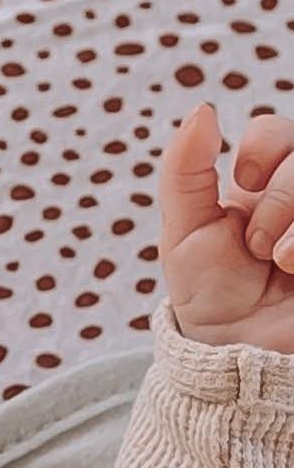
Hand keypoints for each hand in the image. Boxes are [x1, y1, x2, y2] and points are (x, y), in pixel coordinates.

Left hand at [158, 104, 293, 355]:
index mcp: (265, 185)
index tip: (243, 186)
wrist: (238, 358)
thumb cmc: (211, 299)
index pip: (277, 129)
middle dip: (283, 195)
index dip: (263, 148)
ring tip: (283, 262)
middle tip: (260, 246)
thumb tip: (203, 110)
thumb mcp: (184, 234)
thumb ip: (185, 171)